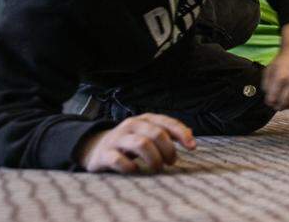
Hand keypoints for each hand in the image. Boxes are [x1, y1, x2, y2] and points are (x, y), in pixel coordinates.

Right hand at [77, 113, 195, 173]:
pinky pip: (118, 160)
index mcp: (145, 119)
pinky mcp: (104, 154)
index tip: (192, 147)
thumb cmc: (130, 142)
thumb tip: (190, 135)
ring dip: (153, 159)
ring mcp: (117, 139)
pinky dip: (130, 167)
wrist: (96, 148)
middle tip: (171, 162)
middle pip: (156, 134)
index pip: (167, 123)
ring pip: (140, 144)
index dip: (182, 134)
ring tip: (157, 168)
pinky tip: (135, 170)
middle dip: (168, 150)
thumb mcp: (149, 133)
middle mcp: (131, 125)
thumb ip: (168, 133)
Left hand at [262, 23, 288, 109]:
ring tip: (287, 102)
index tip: (270, 101)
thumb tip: (270, 100)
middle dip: (279, 106)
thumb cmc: (281, 61)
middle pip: (285, 103)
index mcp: (281, 77)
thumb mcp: (269, 71)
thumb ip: (266, 86)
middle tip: (277, 105)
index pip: (273, 99)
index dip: (270, 103)